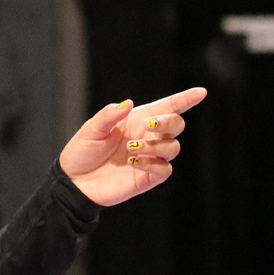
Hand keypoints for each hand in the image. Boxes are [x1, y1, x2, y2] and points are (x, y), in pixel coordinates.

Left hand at [60, 87, 208, 206]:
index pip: (167, 107)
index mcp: (136, 121)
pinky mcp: (147, 177)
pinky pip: (165, 169)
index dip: (185, 99)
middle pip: (177, 124)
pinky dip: (153, 163)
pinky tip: (134, 162)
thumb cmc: (81, 153)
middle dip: (169, 121)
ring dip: (156, 145)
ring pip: (174, 147)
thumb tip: (129, 103)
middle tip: (149, 125)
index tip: (200, 92)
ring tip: (132, 148)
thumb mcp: (91, 130)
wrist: (73, 182)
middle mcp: (147, 138)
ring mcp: (149, 158)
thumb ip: (109, 115)